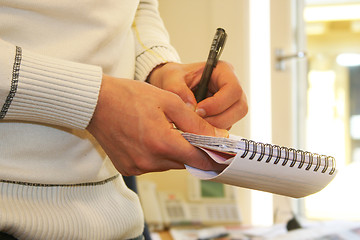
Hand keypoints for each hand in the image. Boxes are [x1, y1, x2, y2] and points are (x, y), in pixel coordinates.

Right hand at [86, 75, 227, 175]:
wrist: (95, 102)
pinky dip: (156, 155)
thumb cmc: (129, 96)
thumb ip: (195, 122)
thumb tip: (217, 136)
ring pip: (168, 165)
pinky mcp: (127, 168)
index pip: (198, 159)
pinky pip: (152, 165)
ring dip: (172, 151)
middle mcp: (149, 161)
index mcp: (162, 143)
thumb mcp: (168, 101)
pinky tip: (149, 138)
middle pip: (183, 162)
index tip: (220, 152)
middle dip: (190, 149)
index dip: (212, 156)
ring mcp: (136, 167)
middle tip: (188, 132)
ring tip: (163, 130)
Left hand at [148, 61, 247, 129]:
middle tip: (197, 122)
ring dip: (215, 127)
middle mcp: (232, 87)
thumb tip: (192, 107)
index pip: (233, 89)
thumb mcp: (171, 78)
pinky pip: (226, 126)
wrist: (171, 85)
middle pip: (240, 107)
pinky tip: (197, 127)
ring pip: (234, 119)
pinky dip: (212, 131)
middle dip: (218, 119)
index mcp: (223, 71)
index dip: (218, 103)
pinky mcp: (226, 115)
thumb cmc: (174, 77)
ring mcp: (231, 103)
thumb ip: (177, 89)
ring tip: (195, 124)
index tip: (199, 110)